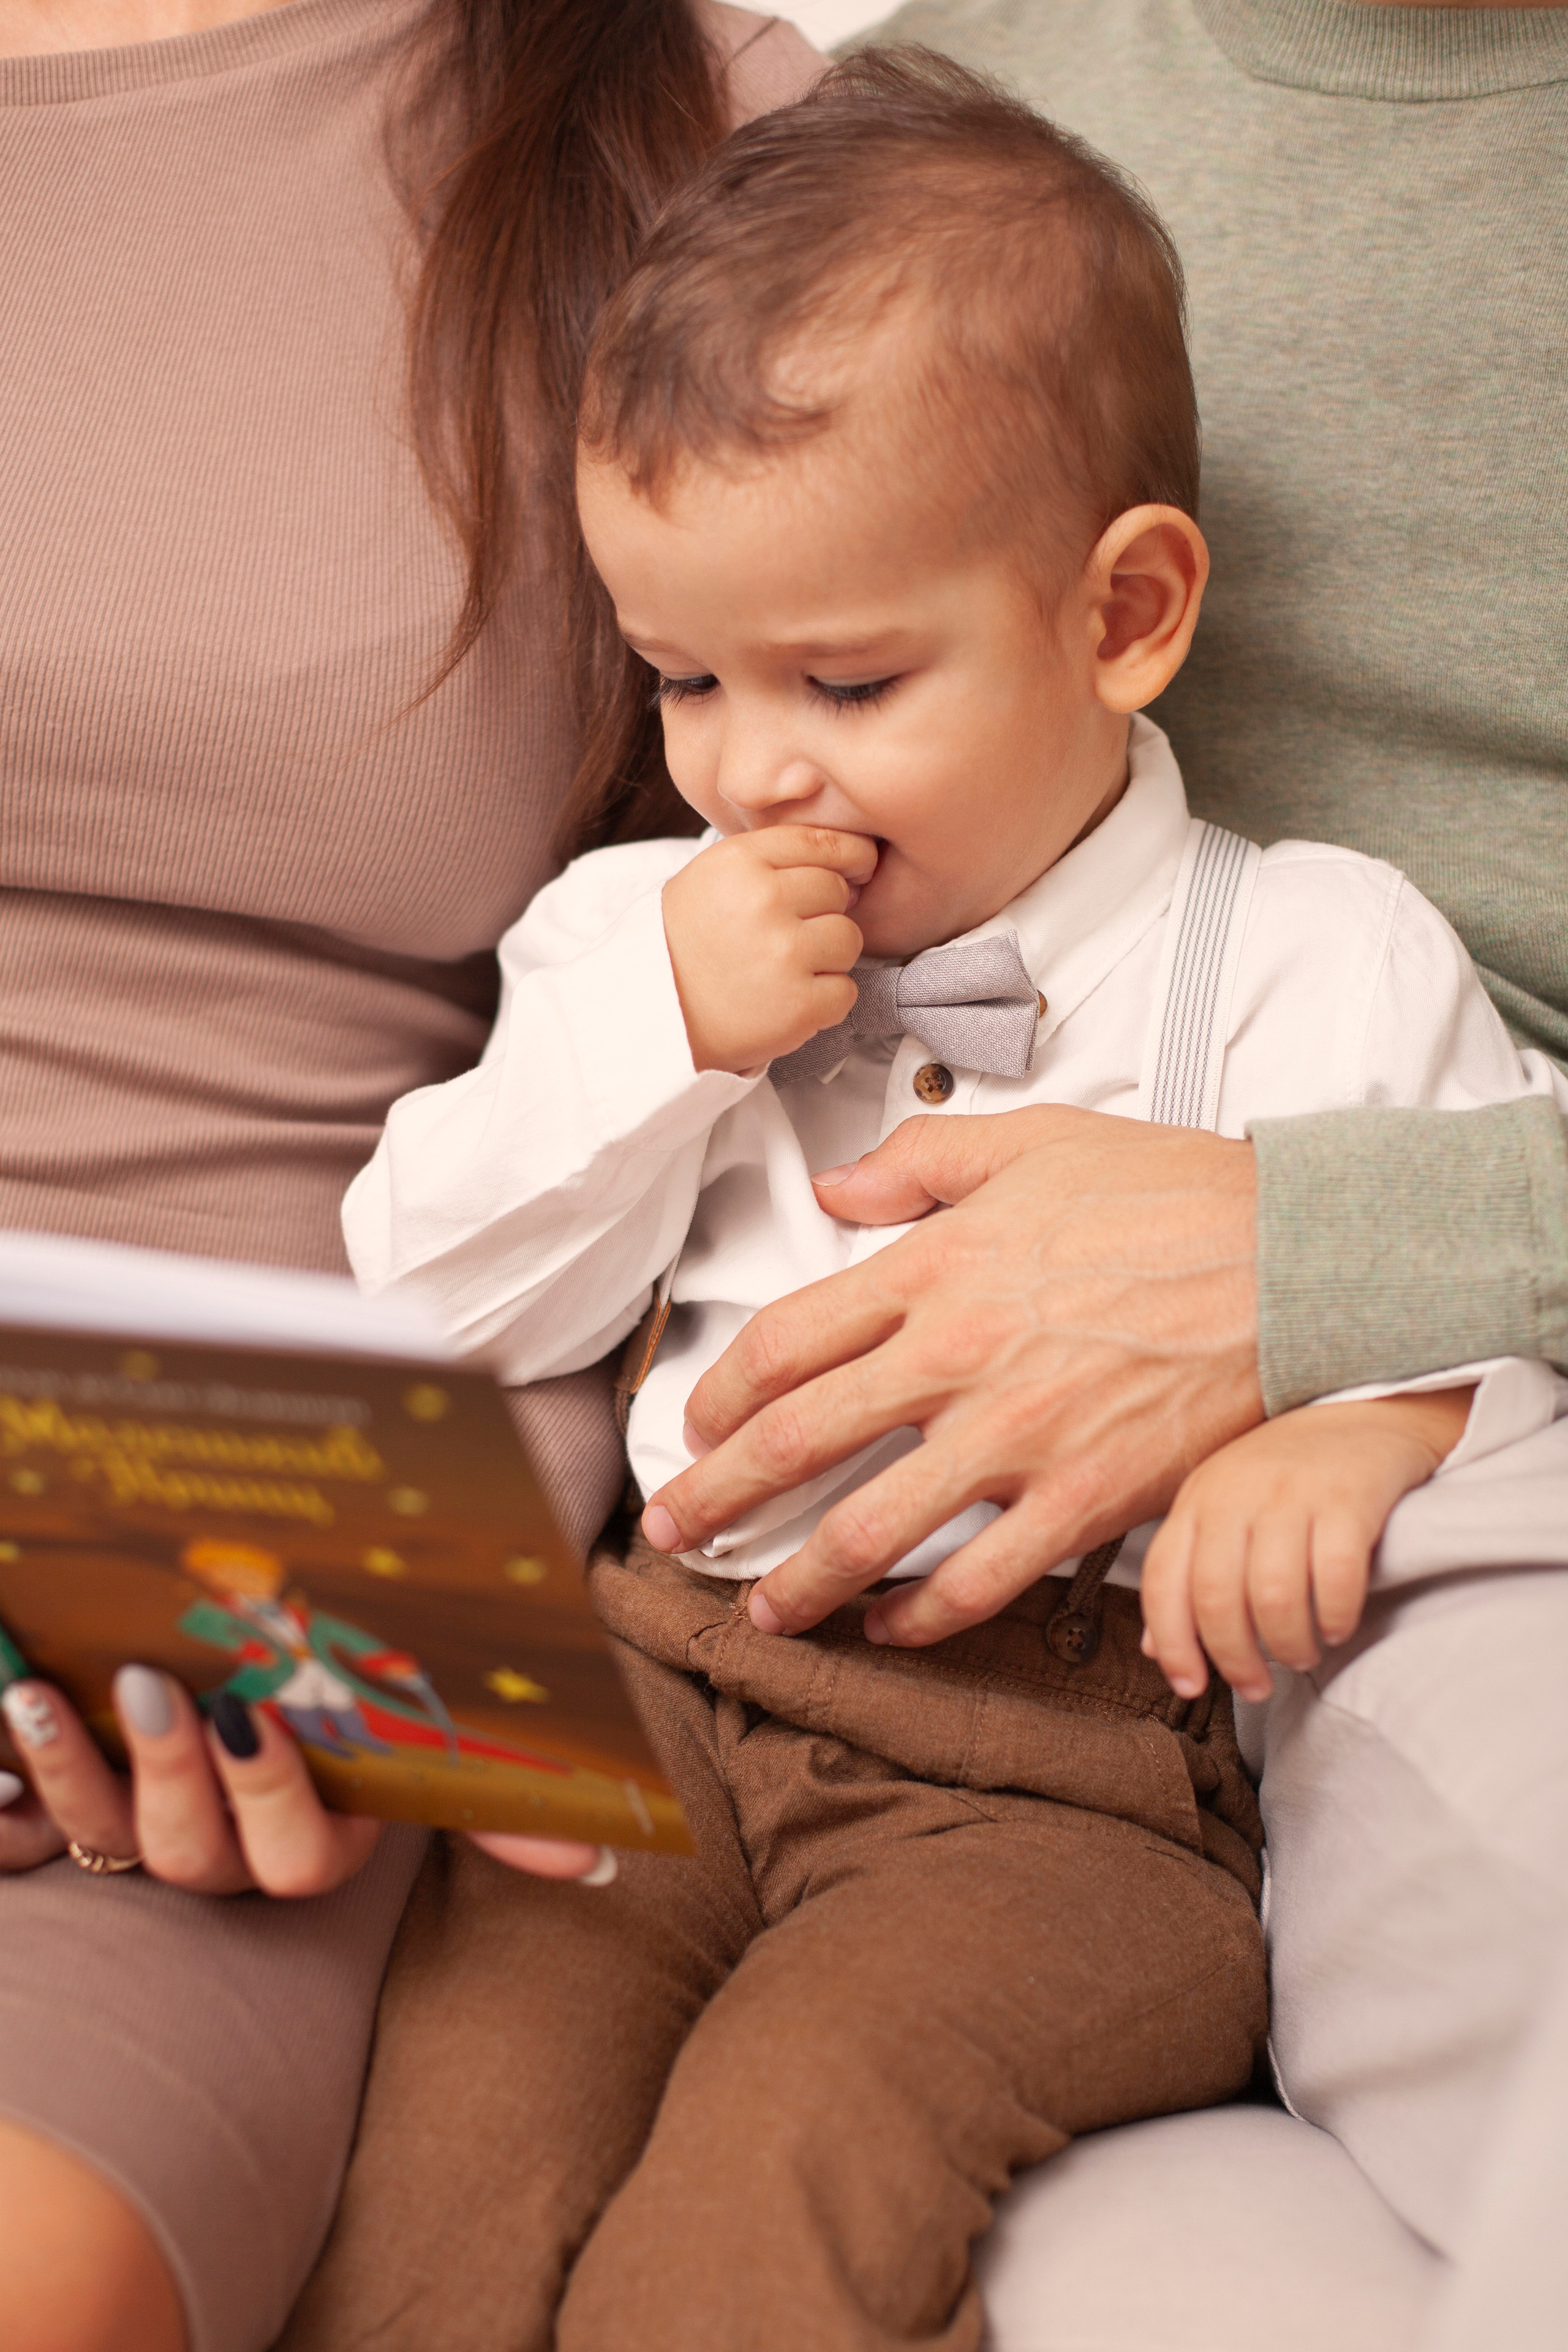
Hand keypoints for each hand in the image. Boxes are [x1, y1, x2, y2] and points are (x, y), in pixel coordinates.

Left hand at [0, 1672, 604, 1889]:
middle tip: (169, 1686)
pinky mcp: (77, 1796)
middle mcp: (224, 1851)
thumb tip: (597, 1870)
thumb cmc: (357, 1697)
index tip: (257, 1710)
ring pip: (109, 1839)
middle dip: (179, 1773)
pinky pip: (36, 1819)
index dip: (271, 1797)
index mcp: (314, 1841)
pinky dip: (26, 1768)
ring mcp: (143, 1826)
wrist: (256, 1647)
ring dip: (82, 1773)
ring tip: (64, 1694)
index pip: (295, 1859)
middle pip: (195, 1853)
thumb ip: (496, 1804)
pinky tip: (21, 1693)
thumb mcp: (422, 1737)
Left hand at [642, 1107, 1261, 1645]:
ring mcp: (1016, 1436)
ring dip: (799, 1582)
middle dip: (717, 1497)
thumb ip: (922, 1159)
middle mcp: (955, 1355)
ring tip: (760, 1613)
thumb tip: (839, 1181)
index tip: (693, 1427)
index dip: (717, 1395)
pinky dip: (921, 1619)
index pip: (785, 1342)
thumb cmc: (1173, 1198)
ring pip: (870, 1531)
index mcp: (933, 1267)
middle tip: (672, 1533)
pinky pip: (978, 1582)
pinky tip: (889, 1630)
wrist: (1294, 1259)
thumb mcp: (1034, 1142)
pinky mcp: (1081, 1500)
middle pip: (796, 1442)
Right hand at [662, 826, 876, 1073]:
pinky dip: (825, 1001)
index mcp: (741, 861)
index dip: (851, 856)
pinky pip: (846, 992)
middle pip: (837, 891)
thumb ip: (772, 858)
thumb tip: (852, 864)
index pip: (823, 842)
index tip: (857, 870)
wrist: (653, 1016)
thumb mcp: (712, 878)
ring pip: (849, 940)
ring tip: (786, 970)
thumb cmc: (688, 943)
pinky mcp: (798, 1005)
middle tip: (787, 936)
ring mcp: (783, 954)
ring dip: (828, 958)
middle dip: (824, 912)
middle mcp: (763, 900)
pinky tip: (788, 1000)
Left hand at [1141, 1387, 1474, 1702]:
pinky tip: (1336, 1626)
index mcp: (1196, 1501)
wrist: (1360, 1409)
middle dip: (1236, 1659)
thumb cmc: (1282, 1475)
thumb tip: (1153, 1648)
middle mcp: (1235, 1495)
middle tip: (1256, 1686)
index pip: (1164, 1582)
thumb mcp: (1220, 1511)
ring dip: (1288, 1644)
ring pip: (1274, 1596)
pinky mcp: (1348, 1497)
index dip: (1172, 1644)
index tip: (1190, 1687)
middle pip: (1218, 1599)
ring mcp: (1291, 1494)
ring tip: (1300, 1655)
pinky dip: (1335, 1616)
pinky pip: (1336, 1576)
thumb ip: (1187, 1573)